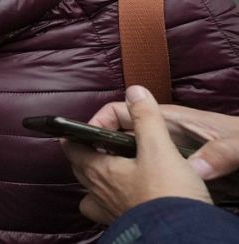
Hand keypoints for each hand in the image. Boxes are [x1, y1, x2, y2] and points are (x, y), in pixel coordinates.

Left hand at [63, 85, 210, 223]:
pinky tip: (120, 196)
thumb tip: (134, 91)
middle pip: (80, 167)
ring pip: (90, 189)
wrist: (181, 233)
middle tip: (101, 142)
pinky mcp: (123, 221)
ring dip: (95, 177)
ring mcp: (108, 208)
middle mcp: (97, 191)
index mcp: (98, 169)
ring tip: (110, 168)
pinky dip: (106, 201)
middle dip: (86, 152)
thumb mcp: (159, 148)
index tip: (86, 126)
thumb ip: (145, 118)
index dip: (76, 133)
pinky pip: (104, 210)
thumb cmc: (167, 194)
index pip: (71, 145)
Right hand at [83, 94, 238, 188]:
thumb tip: (196, 169)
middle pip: (114, 135)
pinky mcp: (169, 168)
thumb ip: (218, 153)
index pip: (119, 111)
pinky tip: (125, 198)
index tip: (87, 143)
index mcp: (168, 120)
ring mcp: (163, 151)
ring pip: (122, 155)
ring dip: (108, 168)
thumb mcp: (234, 144)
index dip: (98, 123)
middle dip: (96, 149)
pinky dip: (125, 183)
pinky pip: (137, 171)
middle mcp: (160, 134)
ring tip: (100, 186)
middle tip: (87, 170)